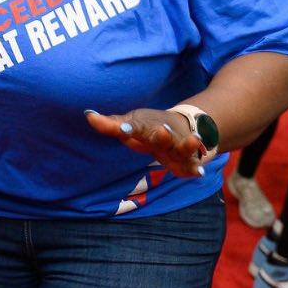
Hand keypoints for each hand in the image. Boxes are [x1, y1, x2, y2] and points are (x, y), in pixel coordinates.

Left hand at [85, 107, 209, 178]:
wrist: (180, 125)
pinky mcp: (187, 160)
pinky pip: (192, 164)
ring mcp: (176, 146)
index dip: (129, 128)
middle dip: (162, 134)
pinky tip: (199, 173)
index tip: (123, 130)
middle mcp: (163, 134)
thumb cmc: (146, 127)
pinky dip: (195, 168)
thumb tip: (88, 114)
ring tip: (195, 140)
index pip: (136, 126)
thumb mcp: (130, 124)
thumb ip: (110, 124)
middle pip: (163, 135)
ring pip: (182, 146)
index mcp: (146, 126)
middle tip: (162, 131)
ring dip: (187, 144)